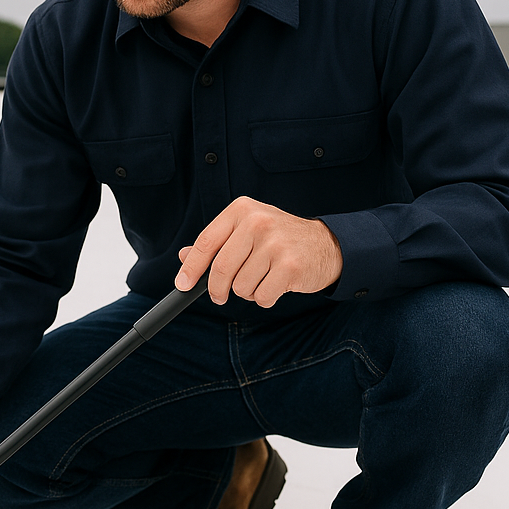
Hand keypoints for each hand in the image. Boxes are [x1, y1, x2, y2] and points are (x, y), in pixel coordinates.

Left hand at [174, 196, 341, 307]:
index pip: (206, 242)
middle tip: (219, 296)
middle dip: (216, 289)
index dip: (191, 267)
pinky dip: (264, 298)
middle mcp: (257, 222)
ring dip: (247, 292)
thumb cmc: (280, 239)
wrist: (326, 244)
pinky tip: (276, 284)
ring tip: (262, 278)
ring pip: (240, 286)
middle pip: (221, 269)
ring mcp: (275, 243)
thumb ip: (217, 243)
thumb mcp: (246, 230)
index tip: (182, 285)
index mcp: (242, 210)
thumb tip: (183, 257)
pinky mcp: (290, 266)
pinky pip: (261, 296)